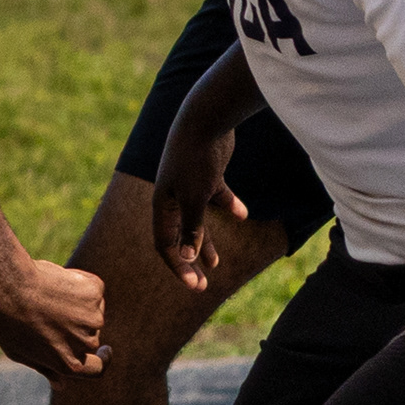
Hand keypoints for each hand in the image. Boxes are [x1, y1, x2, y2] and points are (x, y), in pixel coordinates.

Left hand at [0, 253, 106, 378]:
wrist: (7, 286)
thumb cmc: (5, 320)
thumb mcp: (19, 352)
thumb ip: (46, 368)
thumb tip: (61, 384)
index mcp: (69, 365)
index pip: (96, 369)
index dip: (102, 360)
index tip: (105, 351)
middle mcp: (86, 344)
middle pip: (92, 337)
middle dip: (77, 325)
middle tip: (51, 310)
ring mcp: (93, 318)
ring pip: (92, 310)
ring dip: (77, 303)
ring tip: (46, 295)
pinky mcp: (95, 293)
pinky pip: (92, 288)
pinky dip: (78, 282)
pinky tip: (54, 280)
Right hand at [149, 121, 248, 292]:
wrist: (206, 119)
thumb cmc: (195, 160)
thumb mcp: (195, 198)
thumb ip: (192, 229)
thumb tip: (188, 259)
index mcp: (162, 204)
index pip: (165, 244)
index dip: (179, 266)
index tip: (198, 285)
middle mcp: (172, 197)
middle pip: (179, 236)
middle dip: (191, 261)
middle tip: (204, 284)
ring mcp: (190, 185)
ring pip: (197, 221)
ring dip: (206, 242)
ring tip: (217, 263)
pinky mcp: (208, 174)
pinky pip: (216, 197)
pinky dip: (228, 206)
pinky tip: (242, 214)